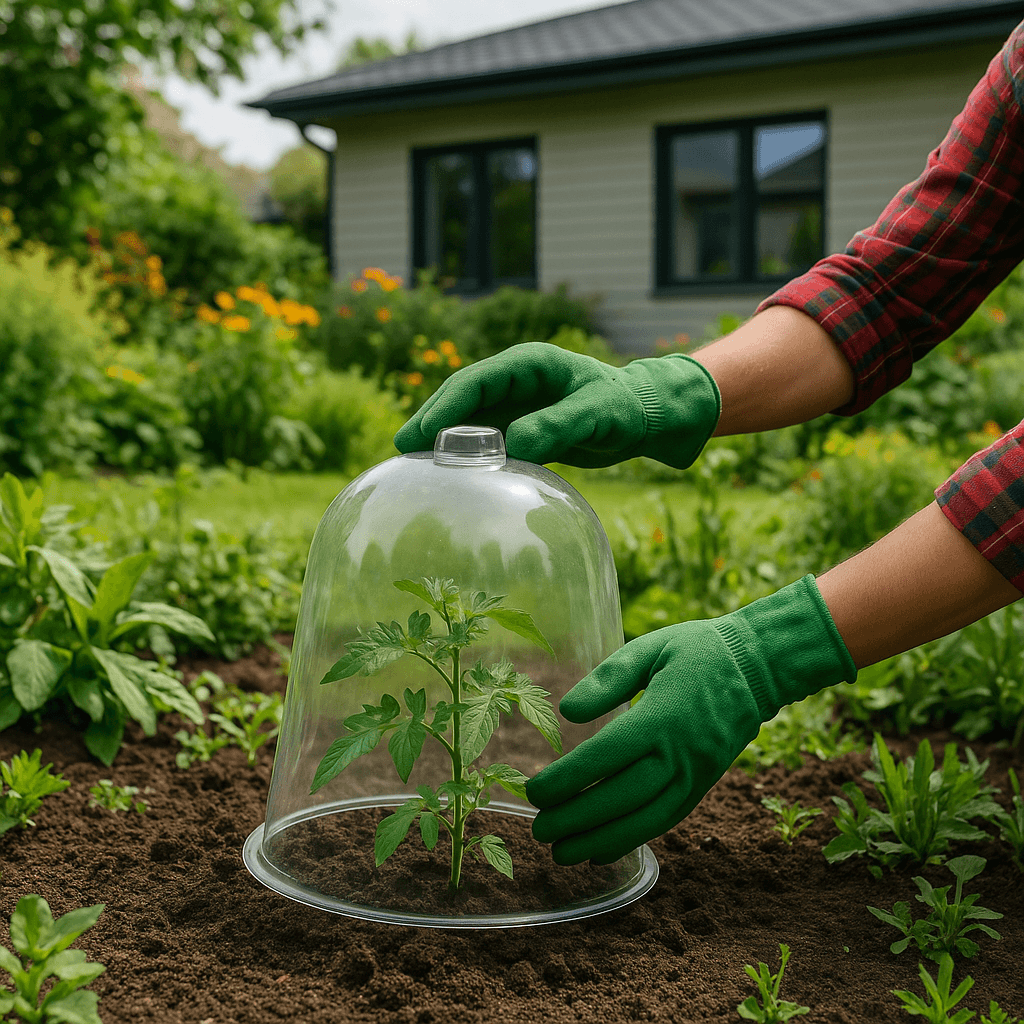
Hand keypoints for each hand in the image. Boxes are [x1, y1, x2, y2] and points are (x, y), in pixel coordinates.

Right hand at [393, 342, 719, 468]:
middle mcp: (517, 382)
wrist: (647, 417)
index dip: (442, 407)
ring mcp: (518, 406)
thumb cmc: (627, 407)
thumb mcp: (597, 415)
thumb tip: (514, 444)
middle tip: (401, 450)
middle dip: (432, 422)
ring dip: (445, 441)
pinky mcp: (524, 428)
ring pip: (470, 422)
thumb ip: (558, 426)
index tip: (418, 433)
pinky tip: (452, 479)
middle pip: (462, 399)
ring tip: (415, 466)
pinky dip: (469, 457)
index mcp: (528, 365)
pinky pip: (488, 443)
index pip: (474, 383)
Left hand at [526, 575, 856, 864]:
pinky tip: (600, 851)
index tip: (535, 792)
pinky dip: (632, 839)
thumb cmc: (695, 651)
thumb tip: (568, 711)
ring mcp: (696, 774)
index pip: (609, 755)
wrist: (758, 667)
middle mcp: (682, 753)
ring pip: (645, 818)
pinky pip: (666, 820)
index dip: (570, 778)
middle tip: (538, 831)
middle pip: (624, 796)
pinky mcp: (703, 785)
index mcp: (664, 716)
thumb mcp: (650, 648)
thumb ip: (608, 678)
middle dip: (578, 819)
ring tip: (561, 854)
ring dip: (601, 840)